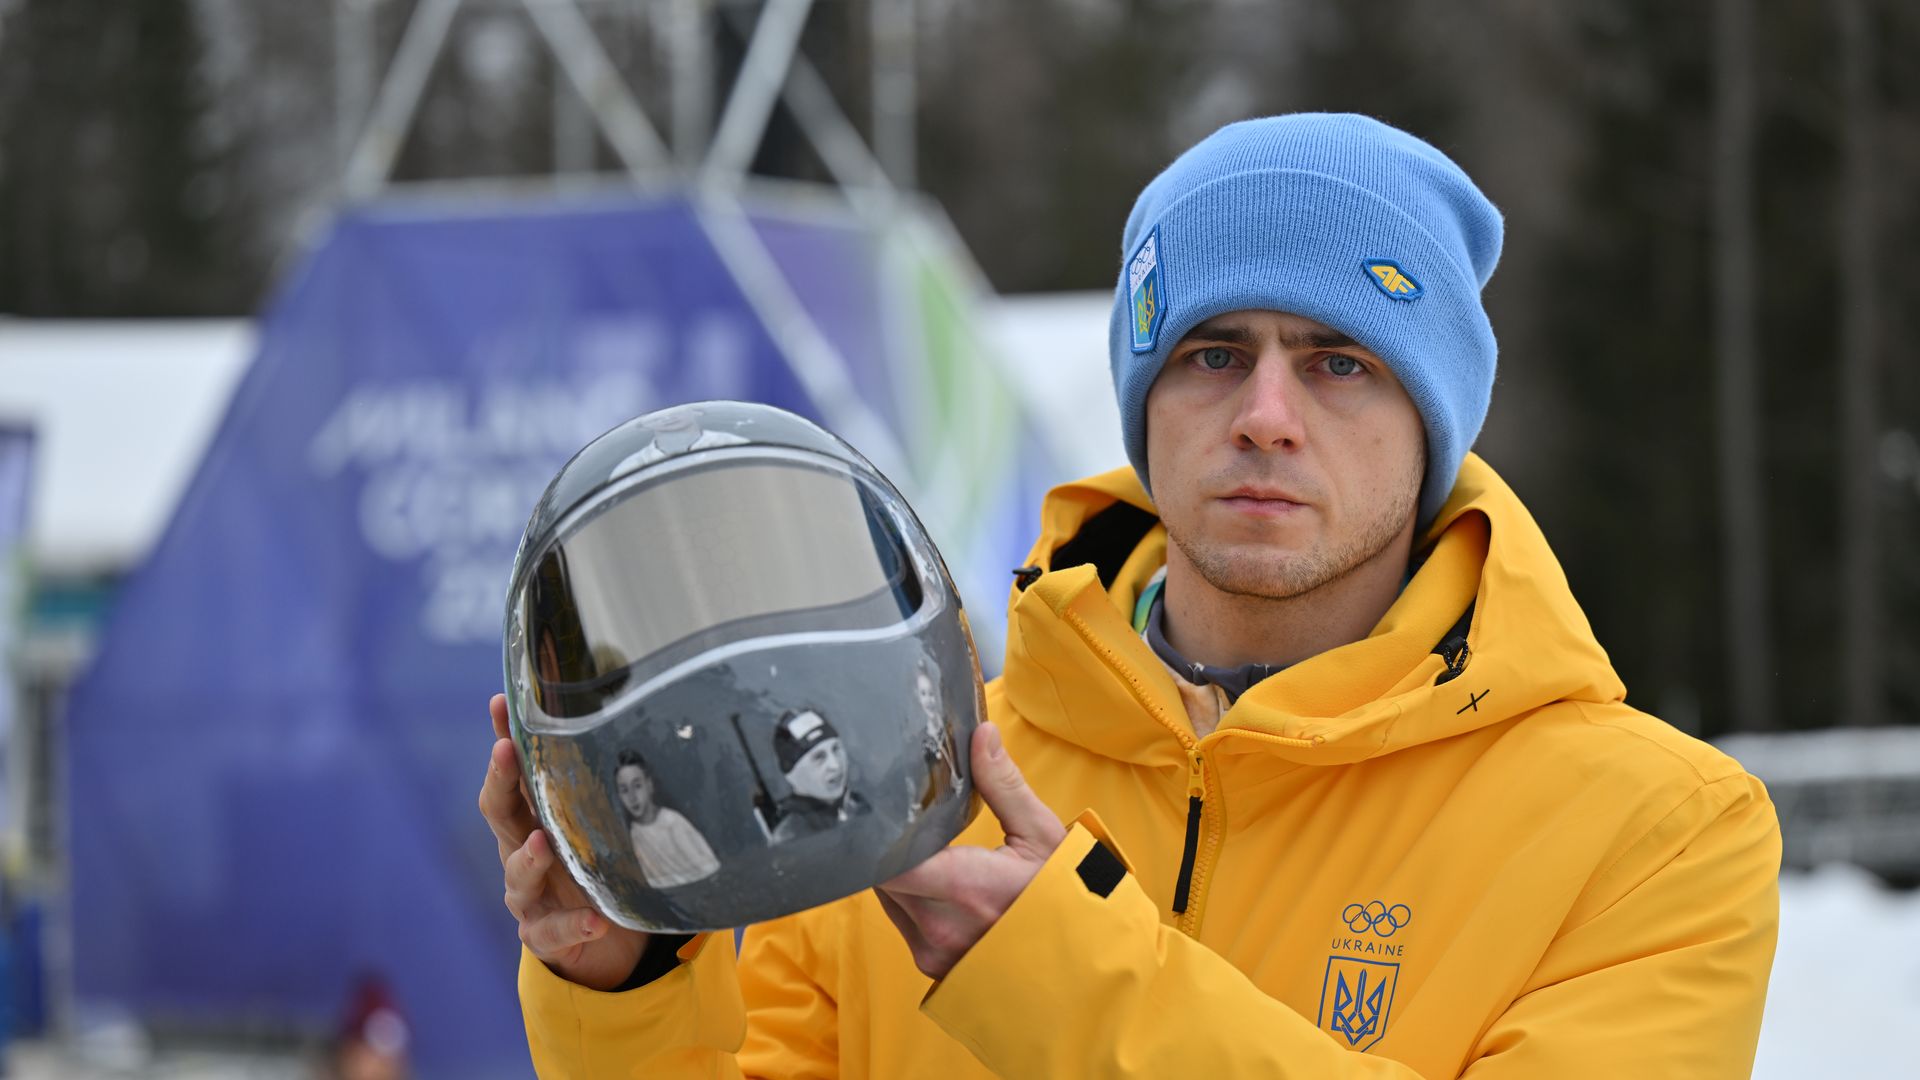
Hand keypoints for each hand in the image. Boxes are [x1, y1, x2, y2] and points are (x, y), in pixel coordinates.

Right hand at [478, 693, 646, 989]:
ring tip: (543, 844)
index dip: (503, 739)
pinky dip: (574, 925)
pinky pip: (554, 931)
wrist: (602, 939)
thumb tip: (629, 722)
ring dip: (529, 858)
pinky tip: (595, 920)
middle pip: (500, 814)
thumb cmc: (594, 866)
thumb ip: (601, 788)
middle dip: (500, 782)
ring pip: (518, 875)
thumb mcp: (597, 824)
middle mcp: (521, 852)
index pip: (511, 775)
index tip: (501, 703)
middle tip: (505, 753)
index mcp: (532, 820)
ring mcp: (529, 897)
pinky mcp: (544, 935)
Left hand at [875, 721, 1065, 979]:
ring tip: (926, 848)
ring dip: (898, 872)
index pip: (884, 861)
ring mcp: (933, 951)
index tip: (882, 806)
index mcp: (964, 887)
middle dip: (889, 845)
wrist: (1080, 964)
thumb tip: (982, 734)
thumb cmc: (1064, 897)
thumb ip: (1003, 784)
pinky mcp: (931, 965)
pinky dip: (910, 897)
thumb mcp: (1042, 835)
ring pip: (887, 898)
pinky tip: (937, 882)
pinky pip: (900, 921)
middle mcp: (939, 925)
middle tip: (906, 817)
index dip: (875, 834)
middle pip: (879, 874)